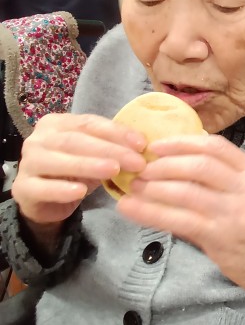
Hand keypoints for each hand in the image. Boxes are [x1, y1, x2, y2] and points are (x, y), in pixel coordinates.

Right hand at [12, 113, 147, 227]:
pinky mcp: (23, 187)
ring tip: (114, 171)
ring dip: (88, 165)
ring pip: (59, 160)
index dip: (116, 132)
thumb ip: (111, 148)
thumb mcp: (94, 157)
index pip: (89, 123)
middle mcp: (39, 139)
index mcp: (57, 124)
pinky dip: (62, 189)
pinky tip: (81, 192)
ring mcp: (28, 162)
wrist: (45, 201)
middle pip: (76, 140)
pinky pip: (43, 187)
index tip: (142, 144)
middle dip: (109, 150)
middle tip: (136, 162)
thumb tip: (143, 146)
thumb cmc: (73, 172)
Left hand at [118, 134, 244, 297]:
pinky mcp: (221, 237)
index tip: (156, 146)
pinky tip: (131, 209)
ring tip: (134, 186)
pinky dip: (150, 212)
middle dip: (164, 163)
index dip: (182, 142)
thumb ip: (222, 180)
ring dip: (154, 186)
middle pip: (200, 164)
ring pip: (186, 190)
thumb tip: (174, 164)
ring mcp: (237, 213)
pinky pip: (179, 219)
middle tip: (142, 168)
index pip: (216, 146)